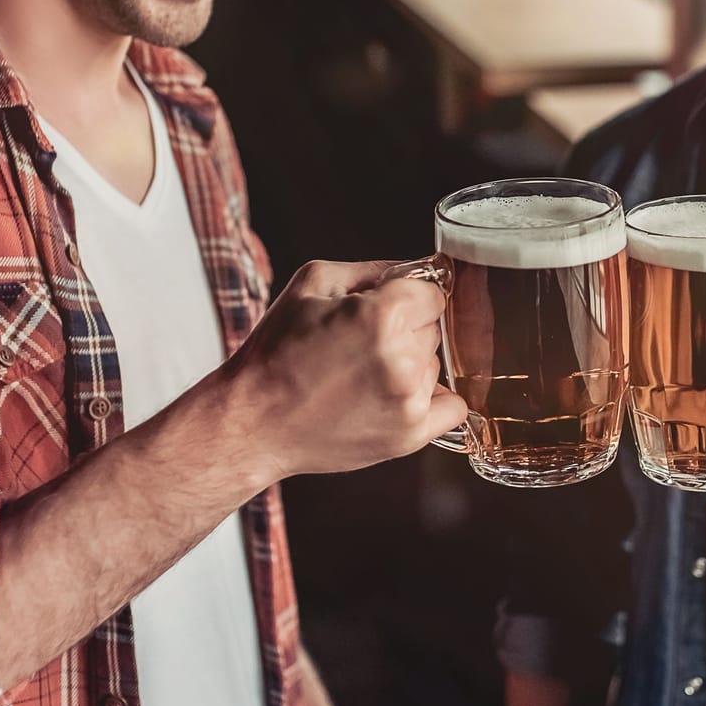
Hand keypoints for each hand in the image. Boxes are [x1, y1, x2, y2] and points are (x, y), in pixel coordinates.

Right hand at [227, 259, 465, 478]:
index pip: (433, 293)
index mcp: (382, 315)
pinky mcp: (410, 436)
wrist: (253, 421)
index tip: (382, 308)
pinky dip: (431, 400)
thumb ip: (377, 268)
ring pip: (435, 364)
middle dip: (406, 329)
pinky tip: (394, 396)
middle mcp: (403, 359)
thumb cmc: (276, 349)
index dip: (405, 297)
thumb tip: (424, 270)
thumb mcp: (314, 282)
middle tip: (359, 345)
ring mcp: (409, 402)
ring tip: (360, 376)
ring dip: (411, 365)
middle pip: (434, 328)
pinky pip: (451, 408)